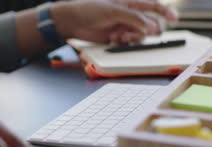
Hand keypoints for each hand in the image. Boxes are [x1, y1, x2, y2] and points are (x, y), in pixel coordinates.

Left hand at [50, 0, 173, 43]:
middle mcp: (130, 15)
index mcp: (131, 2)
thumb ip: (134, 18)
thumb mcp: (113, 10)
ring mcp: (123, 26)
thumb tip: (152, 27)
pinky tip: (113, 39)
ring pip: (140, 35)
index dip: (166, 12)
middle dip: (146, 30)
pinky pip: (128, 43)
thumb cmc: (90, 9)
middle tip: (137, 33)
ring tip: (120, 36)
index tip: (175, 20)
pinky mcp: (116, 37)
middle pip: (149, 24)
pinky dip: (124, 43)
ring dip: (133, 37)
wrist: (72, 21)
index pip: (154, 6)